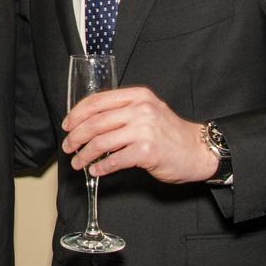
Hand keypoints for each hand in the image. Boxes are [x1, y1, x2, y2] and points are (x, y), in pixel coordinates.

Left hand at [60, 86, 217, 183]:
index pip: (96, 101)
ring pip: (101, 142)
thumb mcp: (147, 111)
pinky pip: (114, 160)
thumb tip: (88, 122)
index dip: (76, 114)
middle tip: (68, 147)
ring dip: (84, 154)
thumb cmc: (170, 133)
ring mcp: (144, 130)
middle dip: (75, 136)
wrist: (199, 150)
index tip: (67, 125)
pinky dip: (100, 166)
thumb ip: (122, 111)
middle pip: (95, 122)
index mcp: (137, 96)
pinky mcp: (147, 152)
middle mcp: (140, 110)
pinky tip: (95, 170)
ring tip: (78, 162)